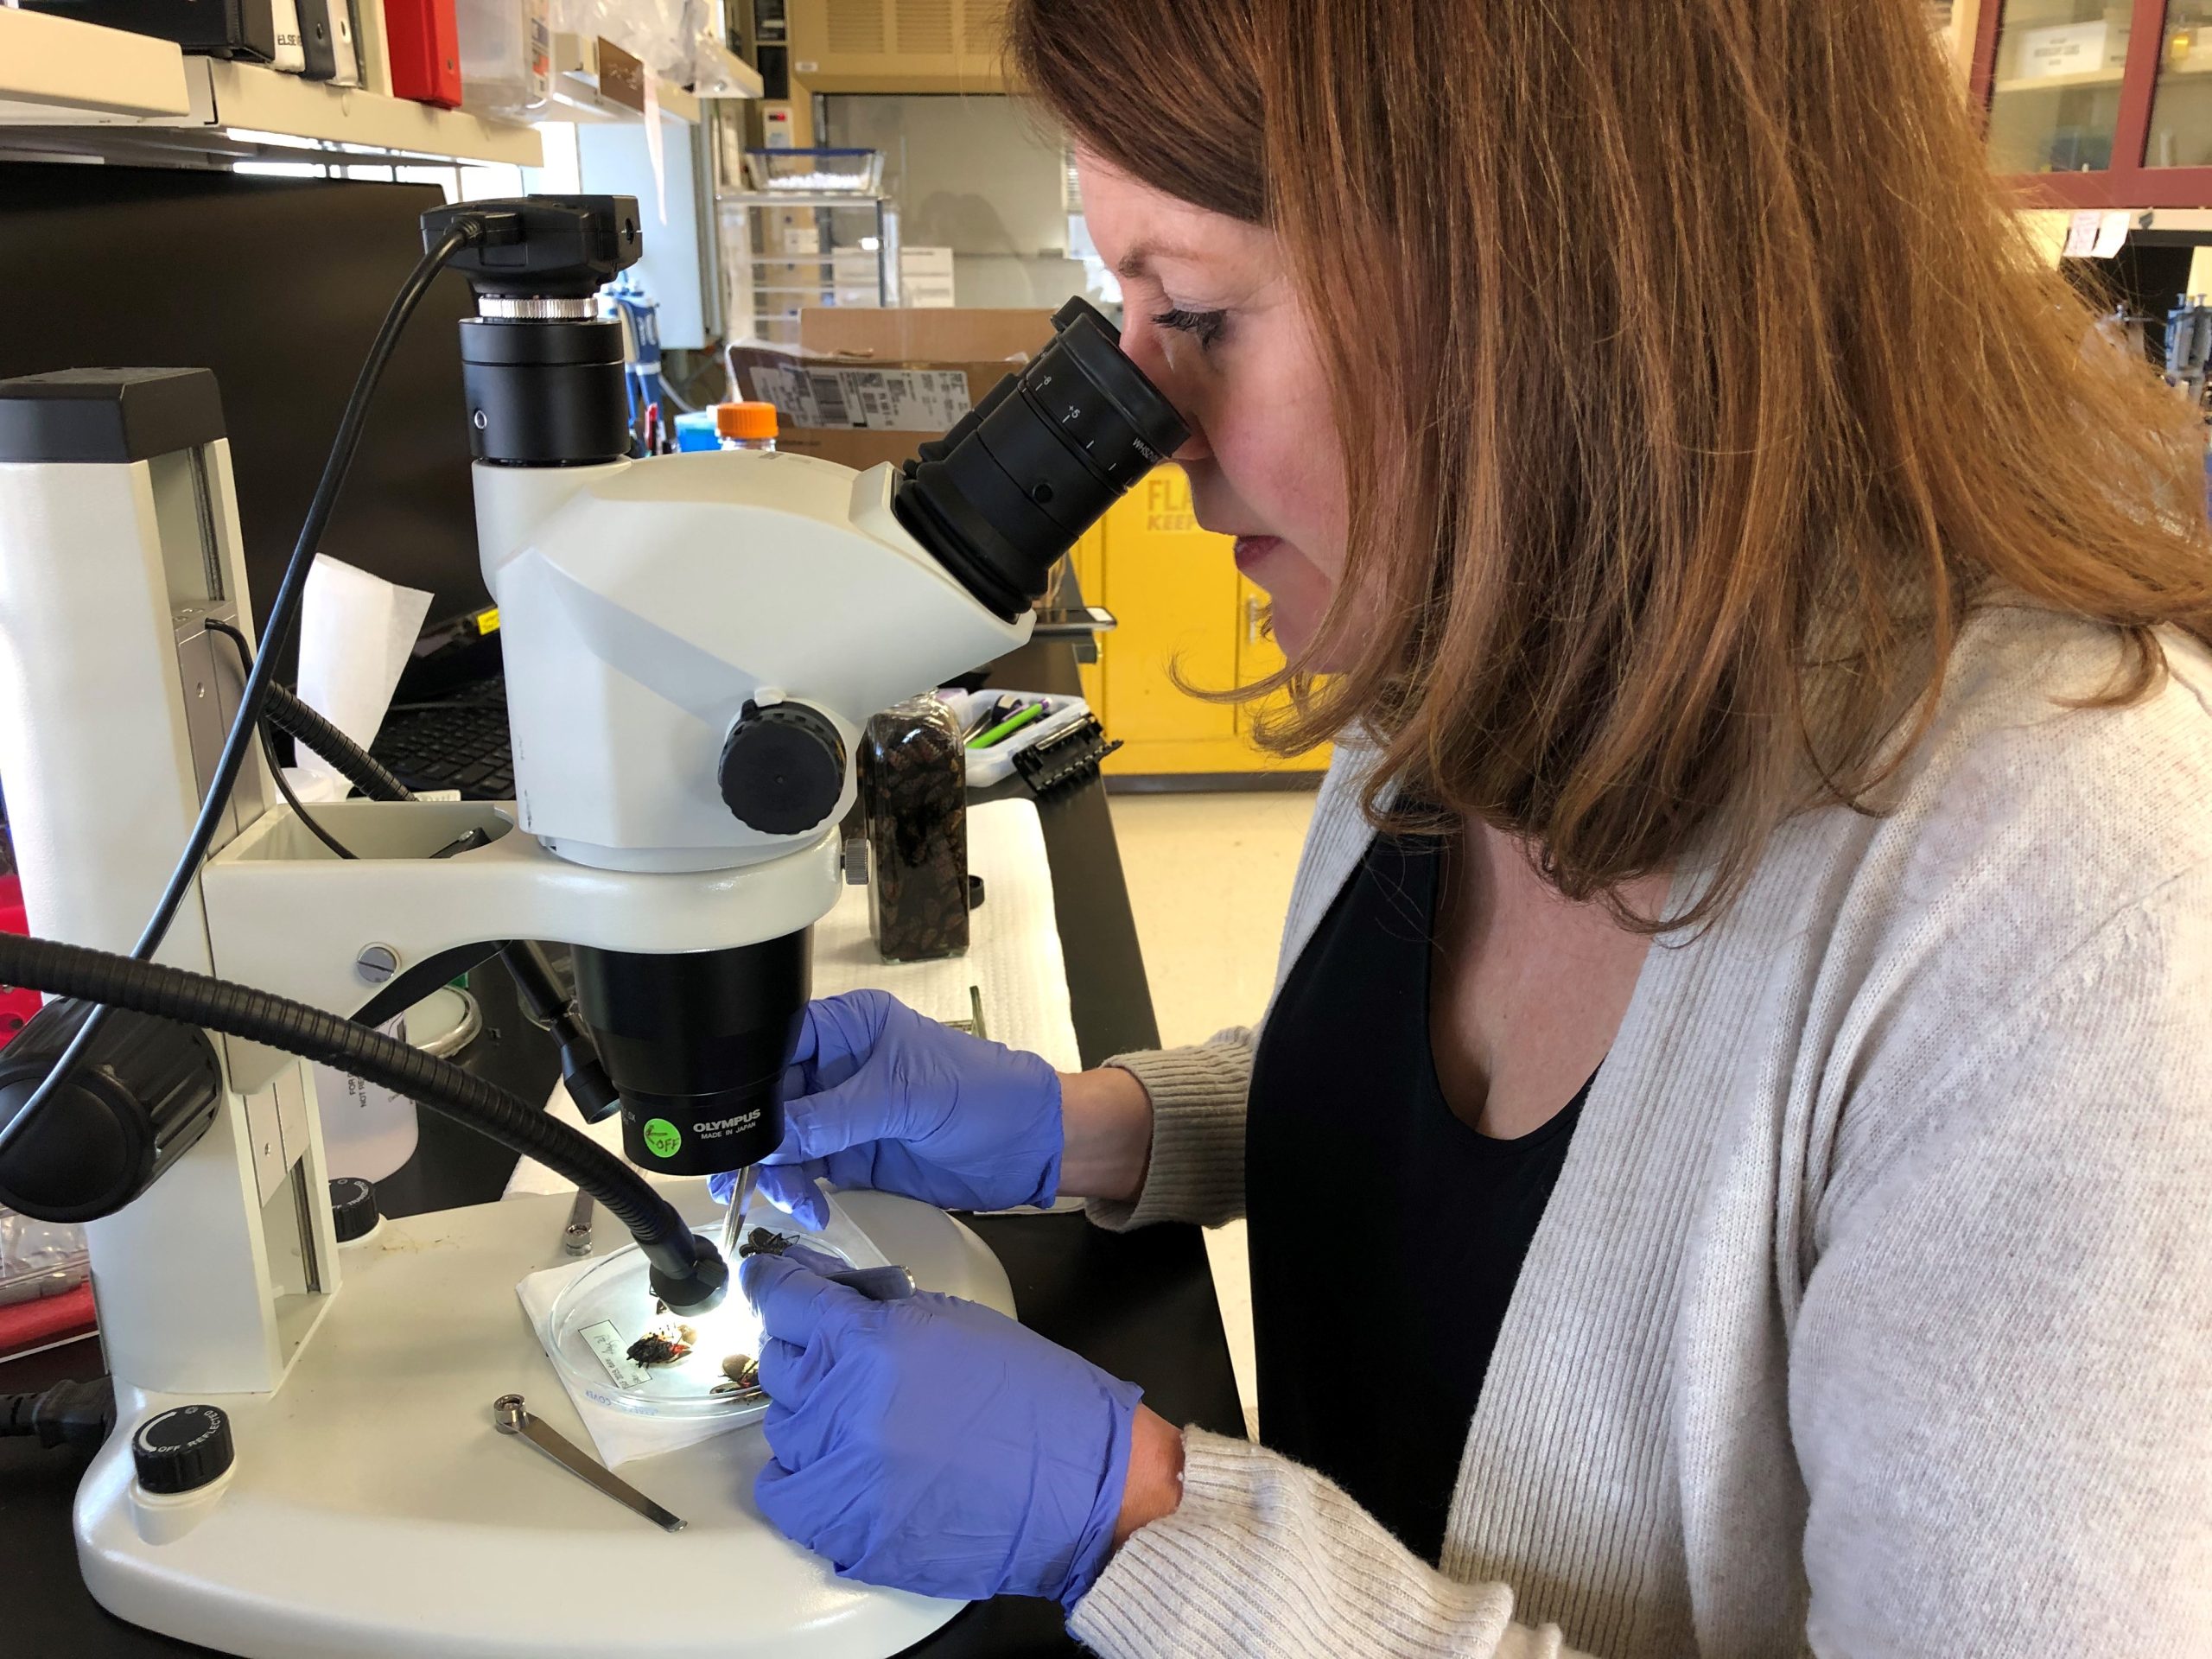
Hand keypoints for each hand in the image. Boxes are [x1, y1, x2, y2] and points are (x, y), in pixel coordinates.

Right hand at [708, 990, 1061, 1227]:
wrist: (1029, 1145)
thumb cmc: (982, 1095)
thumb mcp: (906, 1098)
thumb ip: (836, 1116)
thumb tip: (775, 1138)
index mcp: (851, 1026)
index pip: (779, 1043)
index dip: (749, 1079)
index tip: (729, 1119)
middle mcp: (838, 1065)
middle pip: (772, 1097)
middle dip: (755, 1137)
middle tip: (741, 1175)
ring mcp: (843, 1113)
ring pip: (783, 1141)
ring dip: (775, 1173)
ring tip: (788, 1199)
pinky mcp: (853, 1155)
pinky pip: (807, 1172)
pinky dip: (798, 1192)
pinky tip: (807, 1208)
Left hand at [742, 1250, 1141, 1607]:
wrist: (1080, 1486)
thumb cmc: (1034, 1399)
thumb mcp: (956, 1321)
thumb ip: (880, 1310)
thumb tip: (831, 1299)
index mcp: (870, 1342)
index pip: (784, 1298)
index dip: (775, 1283)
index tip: (771, 1281)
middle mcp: (841, 1406)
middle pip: (780, 1359)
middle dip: (808, 1346)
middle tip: (846, 1352)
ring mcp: (838, 1473)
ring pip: (782, 1422)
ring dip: (813, 1409)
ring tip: (867, 1414)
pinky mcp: (844, 1529)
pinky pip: (785, 1490)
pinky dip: (802, 1473)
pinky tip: (839, 1463)